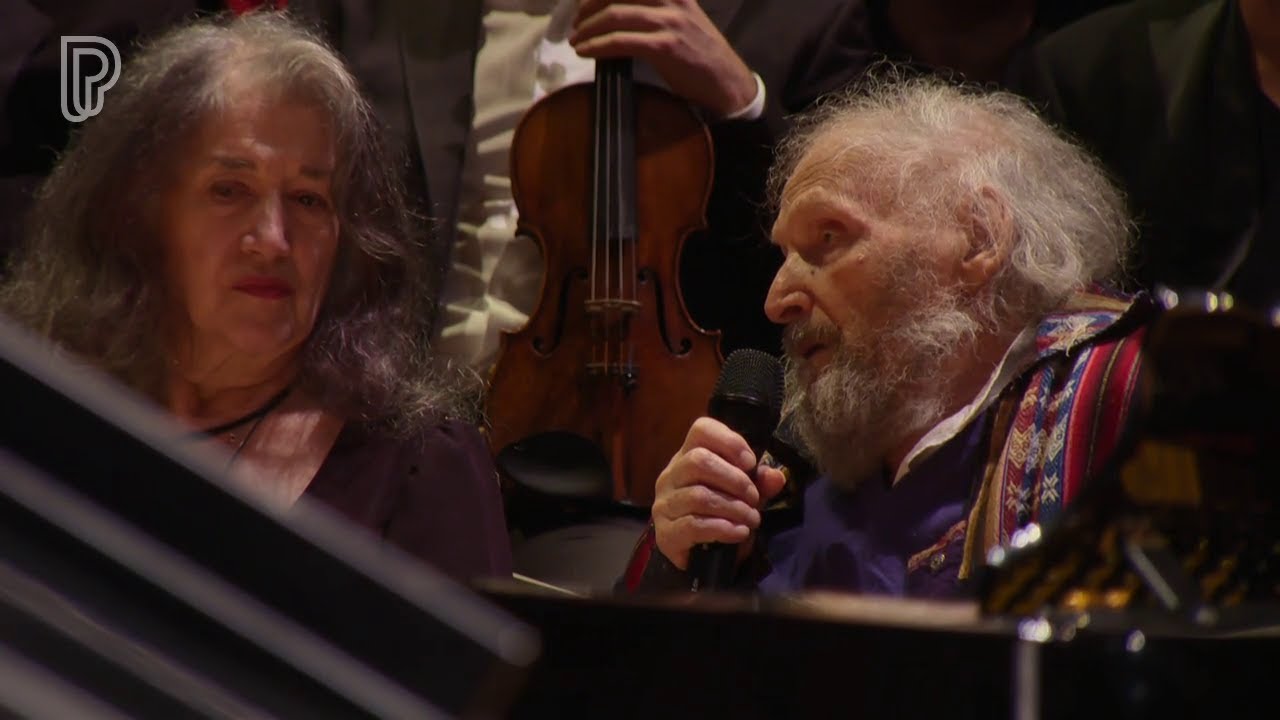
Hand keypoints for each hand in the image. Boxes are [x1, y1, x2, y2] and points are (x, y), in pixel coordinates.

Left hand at [571, 0, 757, 118]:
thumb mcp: (682, 17)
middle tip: (577, 22)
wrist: (726, 80)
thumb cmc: (701, 53)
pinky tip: (586, 51)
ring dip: (587, 28)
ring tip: (576, 39)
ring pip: (614, 15)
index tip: (584, 2)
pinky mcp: (664, 47)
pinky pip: (620, 41)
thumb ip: (655, 8)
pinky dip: (596, 46)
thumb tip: (619, 10)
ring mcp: (668, 22)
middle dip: (588, 6)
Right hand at [651, 417, 787, 569]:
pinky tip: (738, 533)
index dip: (730, 441)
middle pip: (698, 461)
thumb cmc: (721, 516)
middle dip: (735, 480)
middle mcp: (671, 476)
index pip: (701, 430)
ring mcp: (664, 504)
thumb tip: (776, 476)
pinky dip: (722, 529)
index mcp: (688, 457)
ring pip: (699, 496)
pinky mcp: (665, 534)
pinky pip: (693, 525)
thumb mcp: (745, 496)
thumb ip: (759, 483)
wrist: (702, 559)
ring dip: (733, 508)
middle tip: (753, 498)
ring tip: (751, 519)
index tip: (750, 463)